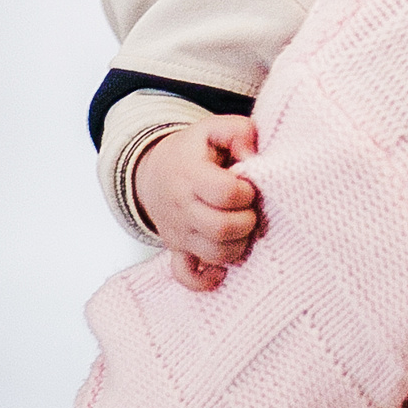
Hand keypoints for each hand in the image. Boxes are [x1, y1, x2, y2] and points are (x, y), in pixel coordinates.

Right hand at [136, 116, 260, 290]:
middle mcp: (182, 208)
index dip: (246, 192)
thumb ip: (240, 132)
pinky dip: (208, 278)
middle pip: (222, 229)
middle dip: (247, 221)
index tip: (248, 187)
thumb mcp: (214, 128)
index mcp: (191, 175)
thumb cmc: (193, 152)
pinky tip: (222, 267)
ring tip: (240, 227)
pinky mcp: (177, 251)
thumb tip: (253, 157)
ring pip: (214, 254)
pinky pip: (188, 276)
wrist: (154, 171)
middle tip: (248, 210)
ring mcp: (178, 233)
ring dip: (238, 245)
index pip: (227, 194)